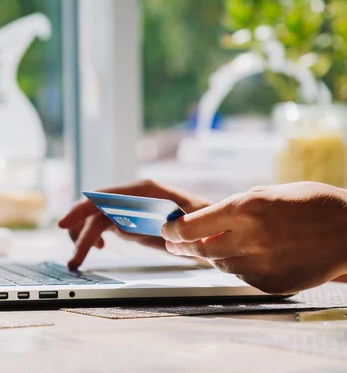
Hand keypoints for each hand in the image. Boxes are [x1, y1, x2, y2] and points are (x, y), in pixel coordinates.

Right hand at [58, 180, 210, 269]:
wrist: (214, 229)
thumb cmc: (206, 223)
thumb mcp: (192, 223)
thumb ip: (169, 224)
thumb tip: (149, 228)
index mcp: (144, 190)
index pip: (104, 197)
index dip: (81, 209)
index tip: (64, 224)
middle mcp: (131, 195)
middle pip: (94, 209)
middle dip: (79, 231)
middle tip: (74, 260)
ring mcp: (127, 206)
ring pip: (93, 217)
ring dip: (82, 236)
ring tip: (79, 260)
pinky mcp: (126, 218)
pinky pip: (100, 224)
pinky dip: (92, 236)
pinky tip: (98, 249)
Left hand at [162, 182, 346, 294]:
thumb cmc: (311, 204)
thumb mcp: (266, 193)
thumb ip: (232, 209)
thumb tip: (202, 220)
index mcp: (245, 209)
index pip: (190, 226)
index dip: (172, 230)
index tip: (167, 229)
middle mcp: (249, 239)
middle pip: (198, 249)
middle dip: (181, 245)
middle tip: (173, 242)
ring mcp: (260, 265)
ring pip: (218, 264)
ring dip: (210, 254)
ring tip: (213, 245)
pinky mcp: (270, 284)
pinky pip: (241, 276)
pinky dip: (237, 266)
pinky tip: (246, 255)